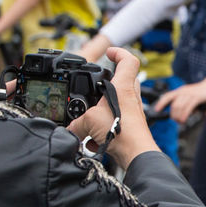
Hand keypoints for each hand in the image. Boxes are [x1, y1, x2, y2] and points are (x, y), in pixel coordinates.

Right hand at [67, 47, 158, 168]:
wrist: (135, 154)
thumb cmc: (121, 132)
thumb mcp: (89, 122)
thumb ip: (76, 124)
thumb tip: (70, 129)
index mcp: (122, 88)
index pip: (128, 60)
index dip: (119, 53)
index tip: (109, 52)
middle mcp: (130, 98)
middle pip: (125, 80)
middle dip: (111, 82)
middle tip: (98, 86)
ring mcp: (132, 113)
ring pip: (119, 103)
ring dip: (105, 109)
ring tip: (91, 118)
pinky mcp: (131, 128)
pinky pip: (116, 124)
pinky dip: (104, 131)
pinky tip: (94, 141)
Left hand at [153, 72, 205, 123]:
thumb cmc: (202, 92)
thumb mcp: (190, 95)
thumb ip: (185, 102)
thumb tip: (181, 114)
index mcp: (181, 90)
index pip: (167, 96)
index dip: (161, 103)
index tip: (157, 110)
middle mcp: (183, 91)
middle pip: (173, 105)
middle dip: (173, 115)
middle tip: (176, 120)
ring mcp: (190, 94)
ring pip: (179, 107)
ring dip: (178, 116)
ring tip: (180, 121)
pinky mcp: (196, 98)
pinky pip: (187, 108)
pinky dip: (184, 115)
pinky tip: (184, 120)